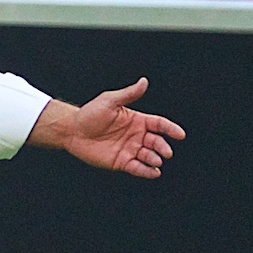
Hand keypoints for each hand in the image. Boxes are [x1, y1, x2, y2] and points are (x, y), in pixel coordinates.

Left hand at [65, 78, 186, 178]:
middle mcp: (137, 136)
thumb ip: (128, 94)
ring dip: (155, 159)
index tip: (180, 134)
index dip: (171, 129)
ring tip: (155, 159)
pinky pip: (138, 169)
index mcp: (137, 120)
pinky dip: (147, 172)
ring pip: (149, 156)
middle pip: (157, 142)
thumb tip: (144, 81)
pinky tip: (153, 172)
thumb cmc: (90, 114)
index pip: (159, 124)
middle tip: (165, 151)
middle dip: (163, 147)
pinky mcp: (122, 162)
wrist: (72, 130)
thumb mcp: (109, 101)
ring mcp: (130, 150)